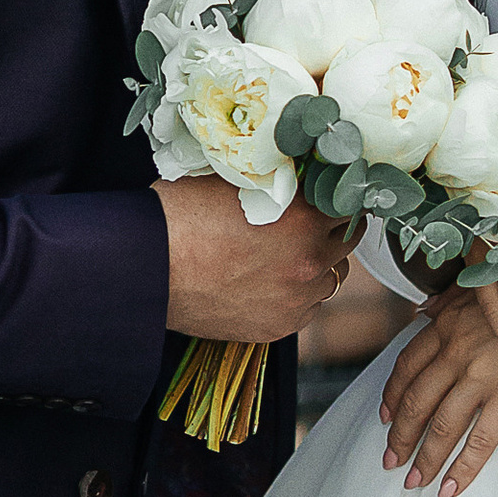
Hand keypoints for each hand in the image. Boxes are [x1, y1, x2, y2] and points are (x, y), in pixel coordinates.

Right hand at [158, 181, 349, 342]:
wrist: (149, 268)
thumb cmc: (181, 218)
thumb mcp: (236, 180)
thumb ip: (278, 179)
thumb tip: (298, 169)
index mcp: (304, 217)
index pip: (348, 202)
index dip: (337, 194)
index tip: (330, 193)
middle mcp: (308, 260)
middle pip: (347, 241)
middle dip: (332, 228)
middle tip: (313, 221)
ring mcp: (296, 298)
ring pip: (332, 278)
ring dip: (319, 264)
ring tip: (290, 255)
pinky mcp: (278, 327)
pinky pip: (308, 309)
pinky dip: (299, 294)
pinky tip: (273, 281)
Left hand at [379, 288, 497, 496]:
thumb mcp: (486, 283)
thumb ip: (452, 298)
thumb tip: (426, 309)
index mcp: (449, 323)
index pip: (407, 366)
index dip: (392, 396)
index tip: (385, 418)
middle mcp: (458, 349)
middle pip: (417, 400)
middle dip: (400, 435)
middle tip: (390, 460)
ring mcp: (482, 374)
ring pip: (441, 425)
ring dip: (424, 458)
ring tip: (413, 481)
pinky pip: (481, 440)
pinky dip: (462, 469)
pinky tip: (449, 489)